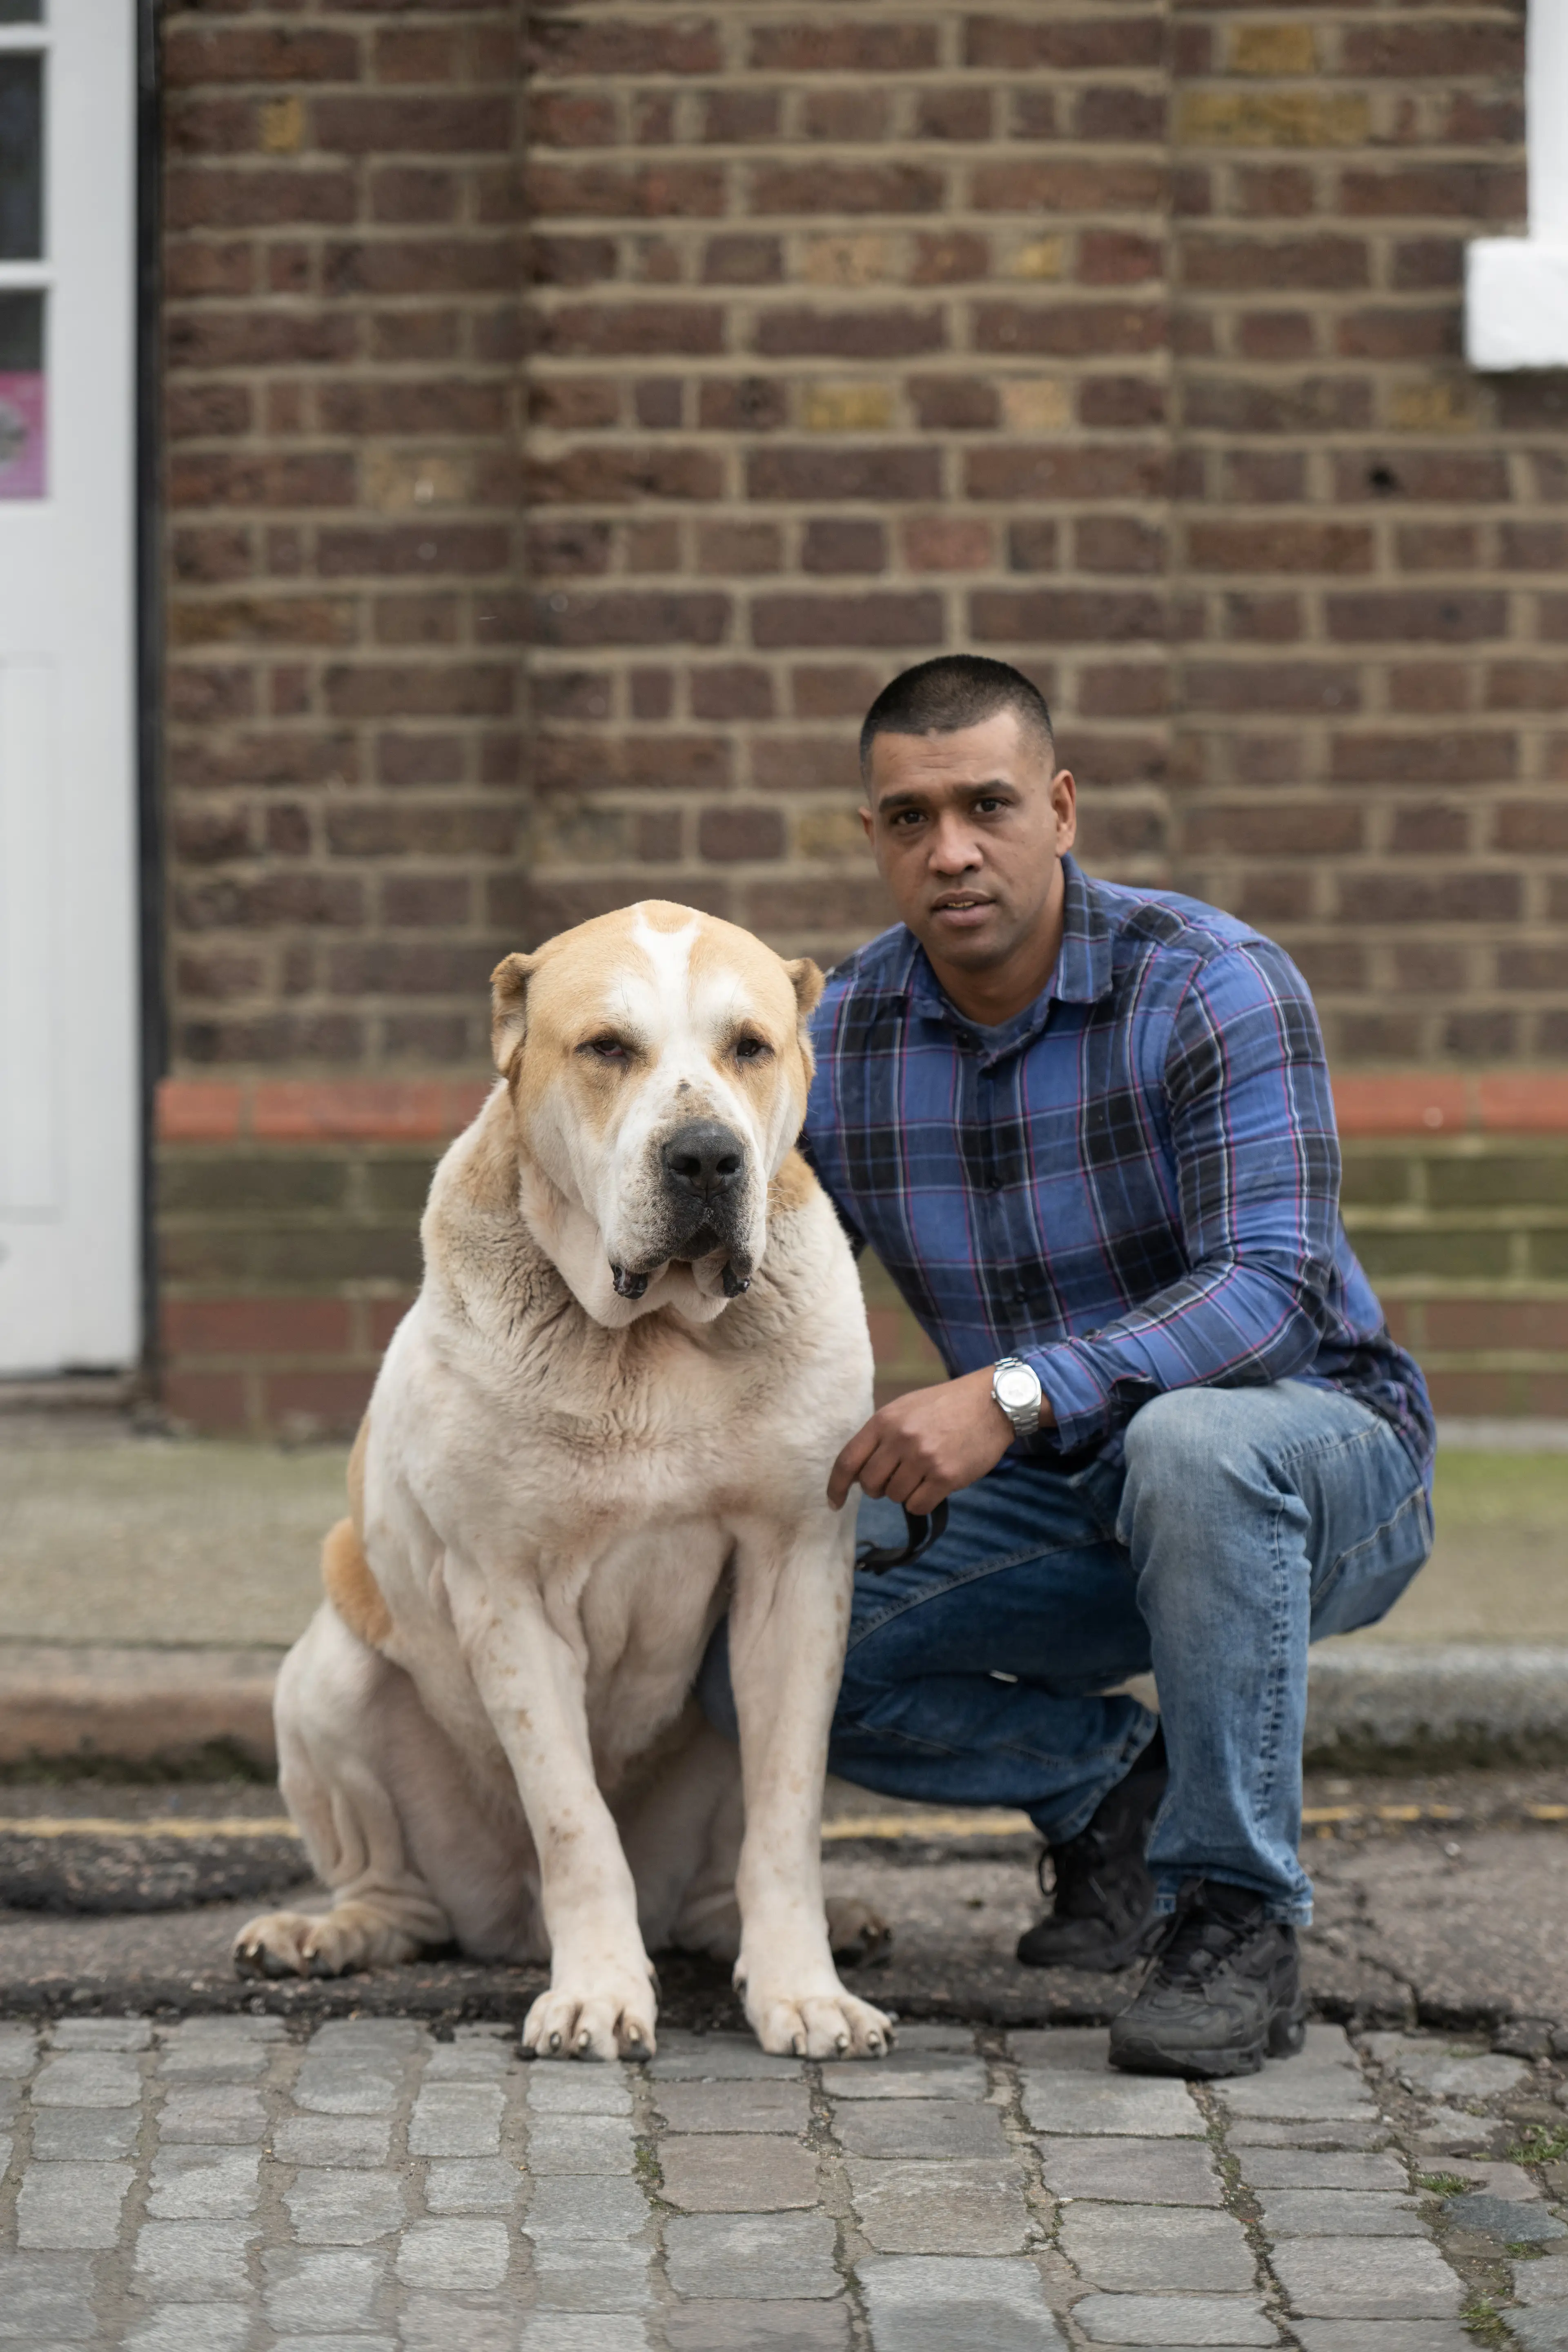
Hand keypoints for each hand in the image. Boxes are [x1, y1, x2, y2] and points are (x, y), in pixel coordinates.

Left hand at [828, 1366, 1045, 1516]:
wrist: (992, 1402)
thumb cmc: (945, 1406)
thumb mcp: (905, 1408)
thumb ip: (880, 1435)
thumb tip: (857, 1472)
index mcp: (885, 1420)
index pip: (848, 1460)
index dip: (836, 1486)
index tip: (833, 1502)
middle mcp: (901, 1439)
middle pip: (870, 1484)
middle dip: (878, 1488)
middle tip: (894, 1478)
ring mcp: (924, 1458)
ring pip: (894, 1496)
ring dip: (904, 1492)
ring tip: (922, 1473)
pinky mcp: (946, 1476)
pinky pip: (917, 1505)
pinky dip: (921, 1501)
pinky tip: (934, 1485)